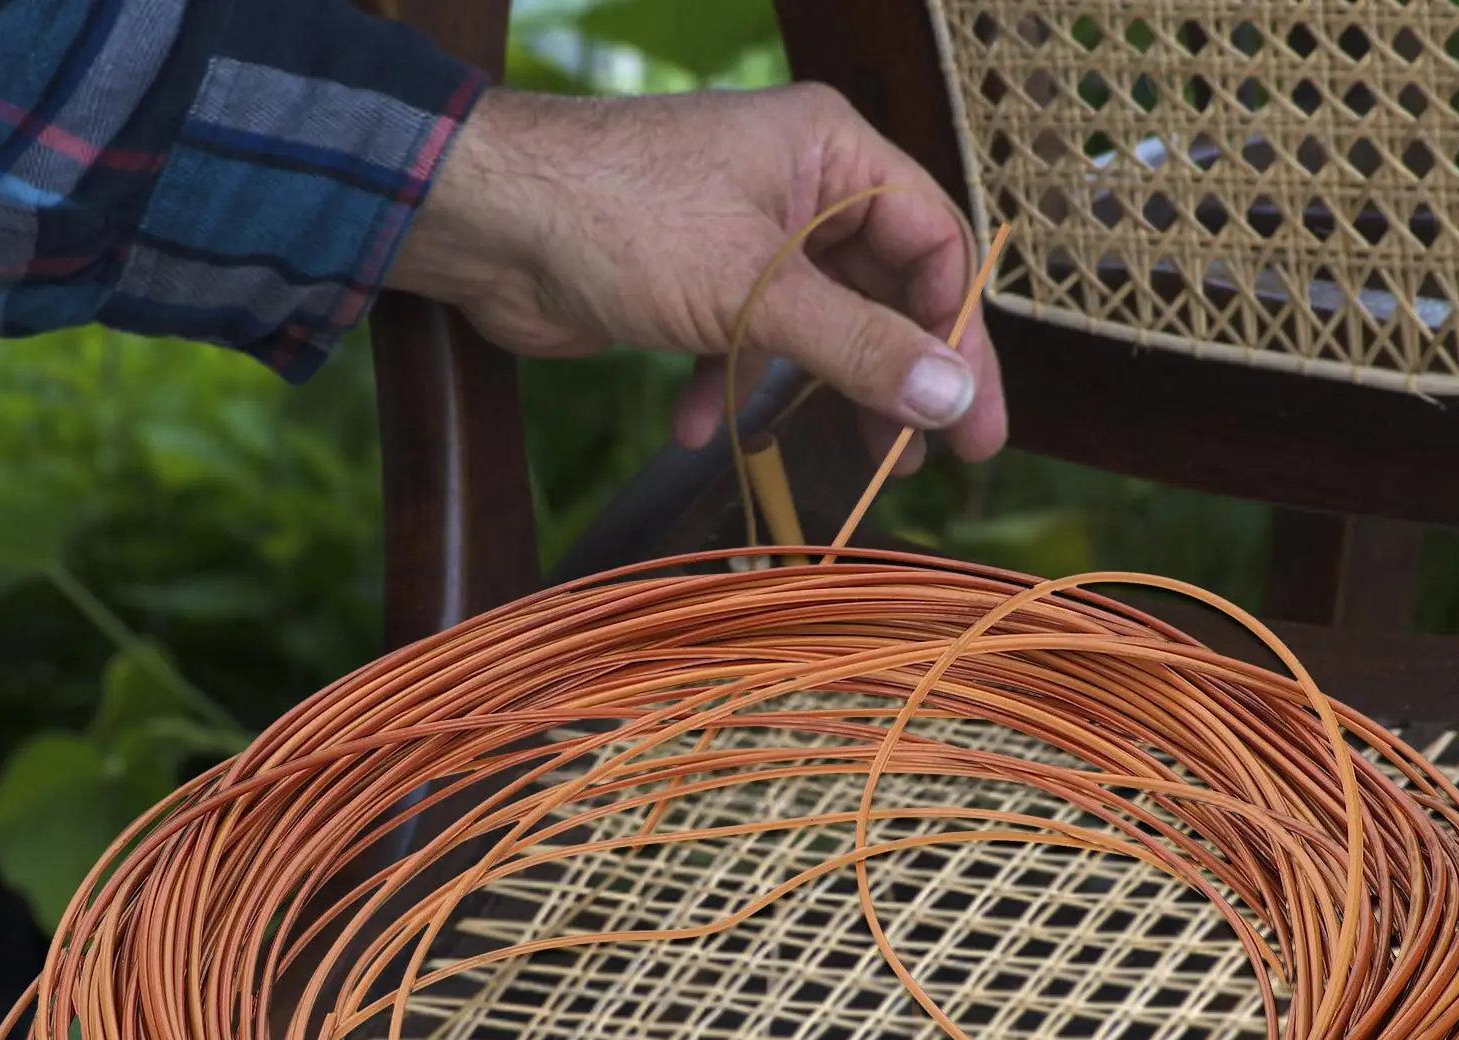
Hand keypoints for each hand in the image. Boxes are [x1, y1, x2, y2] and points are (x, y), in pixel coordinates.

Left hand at [384, 84, 1006, 473]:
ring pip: (814, 326)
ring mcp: (743, 237)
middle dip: (897, 378)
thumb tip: (949, 398)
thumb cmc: (619, 218)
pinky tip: (701, 429)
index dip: (959, 336)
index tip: (975, 422)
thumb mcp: (755, 289)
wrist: (483, 220)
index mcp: (830, 154)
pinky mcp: (692, 283)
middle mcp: (797, 189)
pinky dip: (730, 388)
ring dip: (821, 395)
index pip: (933, 243)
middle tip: (922, 461)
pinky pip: (741, 341)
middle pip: (880, 292)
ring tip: (847, 465)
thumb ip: (858, 346)